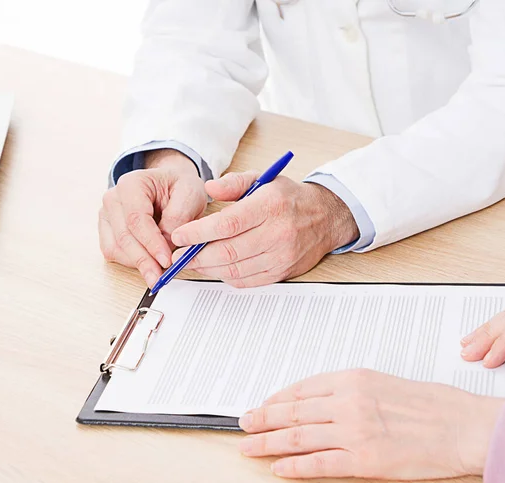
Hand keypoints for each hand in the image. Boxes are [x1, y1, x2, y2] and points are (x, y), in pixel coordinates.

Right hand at [98, 149, 207, 286]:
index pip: (136, 219)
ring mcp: (107, 215)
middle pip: (124, 236)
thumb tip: (167, 244)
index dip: (151, 243)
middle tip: (161, 277)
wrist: (171, 185)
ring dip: (138, 264)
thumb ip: (179, 215)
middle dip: (144, 260)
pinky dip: (131, 262)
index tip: (167, 260)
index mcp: (132, 184)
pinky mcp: (108, 230)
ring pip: (116, 248)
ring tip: (158, 274)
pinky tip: (149, 265)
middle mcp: (113, 198)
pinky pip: (114, 252)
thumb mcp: (190, 193)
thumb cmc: (179, 187)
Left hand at [170, 171, 358, 287]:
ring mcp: (281, 256)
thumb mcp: (263, 179)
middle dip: (197, 255)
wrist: (326, 218)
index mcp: (270, 206)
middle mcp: (277, 233)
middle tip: (179, 254)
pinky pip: (246, 280)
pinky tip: (215, 268)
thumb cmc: (289, 198)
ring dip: (207, 268)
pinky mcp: (281, 272)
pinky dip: (226, 276)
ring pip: (234, 269)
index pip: (227, 224)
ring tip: (191, 262)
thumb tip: (209, 188)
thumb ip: (234, 183)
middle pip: (228, 251)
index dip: (198, 233)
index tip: (179, 236)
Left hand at [238, 370, 502, 478]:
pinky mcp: (364, 461)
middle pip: (293, 411)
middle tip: (243, 423)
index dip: (277, 399)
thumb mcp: (383, 383)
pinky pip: (319, 464)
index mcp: (353, 379)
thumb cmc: (430, 402)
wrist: (463, 425)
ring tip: (249, 446)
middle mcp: (348, 402)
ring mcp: (354, 432)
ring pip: (298, 437)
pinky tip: (279, 468)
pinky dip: (295, 467)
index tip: (262, 405)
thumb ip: (349, 390)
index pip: (302, 388)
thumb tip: (318, 401)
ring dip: (268, 442)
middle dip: (263, 418)